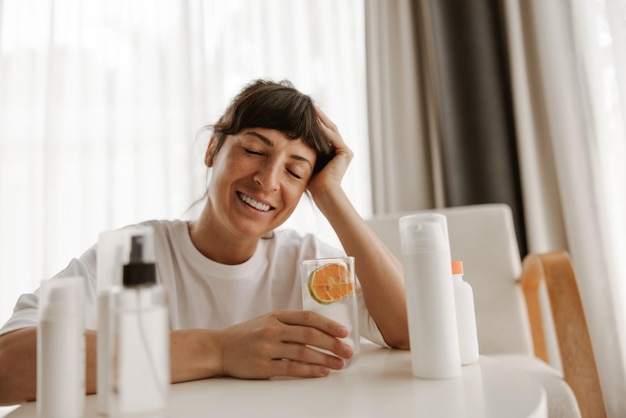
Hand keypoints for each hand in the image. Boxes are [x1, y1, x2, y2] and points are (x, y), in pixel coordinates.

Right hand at [215, 311, 353, 378]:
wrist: (218, 348)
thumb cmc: (247, 335)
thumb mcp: (267, 320)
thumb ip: (289, 323)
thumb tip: (321, 331)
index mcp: (276, 316)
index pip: (307, 318)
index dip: (328, 325)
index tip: (344, 332)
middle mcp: (272, 329)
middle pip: (309, 335)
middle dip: (332, 344)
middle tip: (347, 350)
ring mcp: (266, 348)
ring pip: (303, 352)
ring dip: (325, 359)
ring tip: (339, 364)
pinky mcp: (262, 366)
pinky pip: (291, 368)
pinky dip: (309, 370)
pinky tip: (321, 372)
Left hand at [307, 106, 353, 196]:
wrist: (323, 192)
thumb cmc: (312, 181)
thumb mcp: (308, 160)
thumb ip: (305, 149)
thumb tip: (290, 138)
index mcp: (333, 152)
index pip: (324, 132)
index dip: (315, 121)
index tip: (304, 112)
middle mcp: (341, 150)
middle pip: (329, 128)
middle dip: (319, 116)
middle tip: (309, 104)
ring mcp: (345, 151)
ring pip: (331, 130)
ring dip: (321, 119)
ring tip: (312, 108)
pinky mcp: (346, 153)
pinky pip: (333, 137)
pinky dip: (323, 129)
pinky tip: (315, 121)